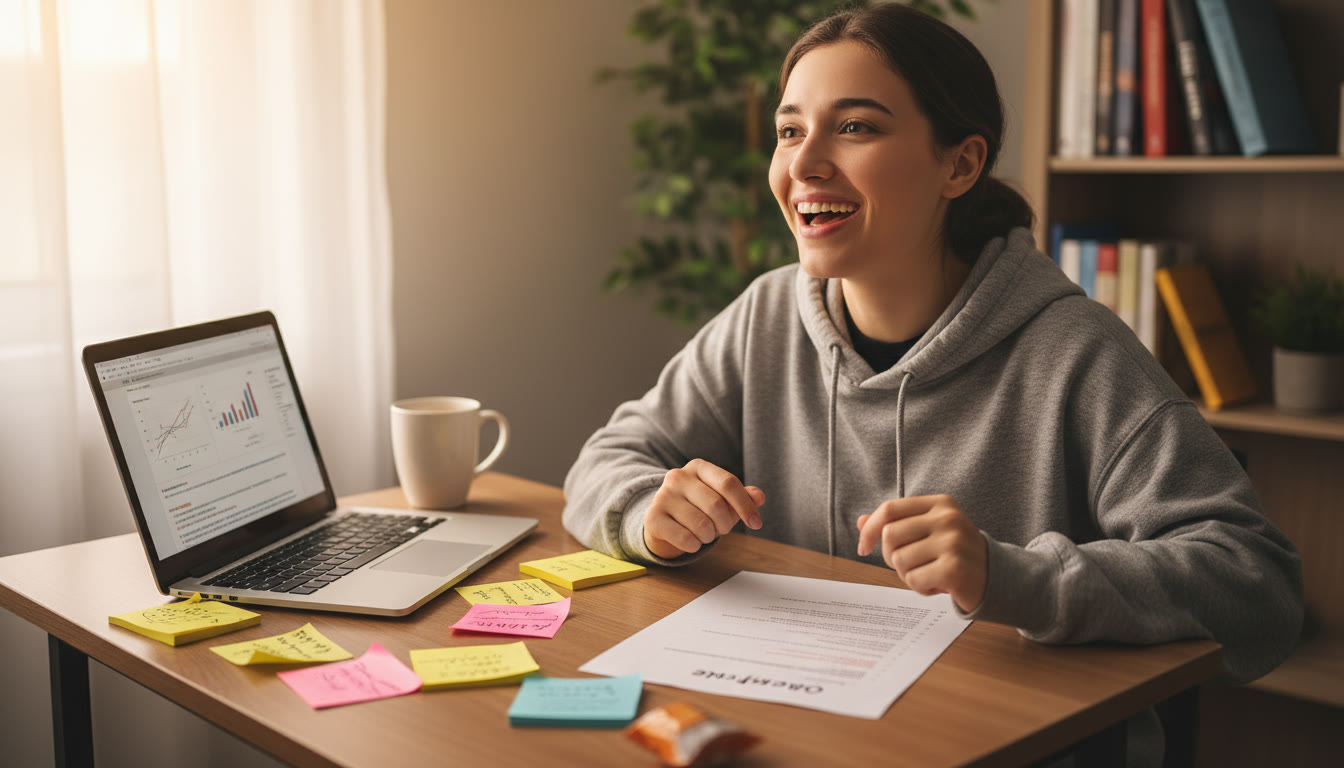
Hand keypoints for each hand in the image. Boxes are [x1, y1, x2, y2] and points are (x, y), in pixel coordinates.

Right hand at [643, 459, 764, 558]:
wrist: (664, 521)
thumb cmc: (698, 508)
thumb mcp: (722, 499)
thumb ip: (742, 497)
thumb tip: (759, 497)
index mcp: (698, 467)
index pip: (728, 483)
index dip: (746, 506)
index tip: (756, 524)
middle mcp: (678, 477)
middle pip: (716, 505)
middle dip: (725, 525)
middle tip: (720, 529)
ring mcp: (662, 496)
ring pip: (702, 525)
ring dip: (709, 537)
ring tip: (703, 533)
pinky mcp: (653, 518)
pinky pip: (685, 539)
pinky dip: (694, 546)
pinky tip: (691, 541)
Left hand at [856, 495, 986, 612]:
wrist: (995, 579)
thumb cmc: (954, 554)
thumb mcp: (928, 532)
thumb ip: (897, 524)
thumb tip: (861, 522)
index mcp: (941, 504)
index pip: (889, 509)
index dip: (870, 530)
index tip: (864, 548)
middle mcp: (948, 519)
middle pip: (889, 536)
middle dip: (891, 556)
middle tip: (913, 564)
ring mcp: (953, 543)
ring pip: (899, 560)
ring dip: (908, 574)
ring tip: (930, 573)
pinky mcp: (954, 569)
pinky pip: (913, 580)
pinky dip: (920, 588)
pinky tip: (939, 585)